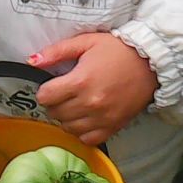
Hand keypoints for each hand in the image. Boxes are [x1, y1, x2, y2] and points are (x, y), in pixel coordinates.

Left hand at [28, 33, 157, 145]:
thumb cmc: (117, 50)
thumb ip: (57, 52)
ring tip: (75, 105)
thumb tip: (31, 61)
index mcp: (80, 81)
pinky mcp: (113, 127)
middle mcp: (89, 103)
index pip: (45, 97)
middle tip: (64, 93)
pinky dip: (82, 131)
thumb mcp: (86, 42)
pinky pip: (87, 139)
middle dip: (55, 103)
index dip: (45, 90)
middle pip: (55, 113)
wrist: (151, 62)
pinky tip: (85, 119)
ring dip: (67, 118)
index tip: (53, 85)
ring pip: (68, 128)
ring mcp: (102, 118)